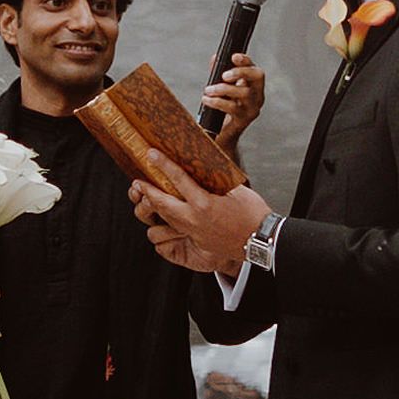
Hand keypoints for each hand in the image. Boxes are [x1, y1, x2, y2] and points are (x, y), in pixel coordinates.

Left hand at [130, 149, 268, 277]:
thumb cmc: (253, 215)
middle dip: (147, 192)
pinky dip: (166, 224)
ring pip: (165, 220)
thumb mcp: (236, 190)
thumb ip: (217, 180)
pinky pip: (175, 233)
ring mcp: (194, 232)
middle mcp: (194, 219)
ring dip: (155, 208)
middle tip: (138, 183)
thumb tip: (205, 169)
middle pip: (161, 204)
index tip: (152, 155)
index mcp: (204, 203)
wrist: (260, 240)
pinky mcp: (196, 242)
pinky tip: (165, 218)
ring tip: (148, 199)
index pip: (178, 179)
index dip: (163, 165)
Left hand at [201, 56, 270, 142]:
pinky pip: (233, 107)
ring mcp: (253, 107)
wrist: (222, 134)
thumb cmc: (223, 107)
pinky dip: (217, 101)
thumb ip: (219, 72)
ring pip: (244, 92)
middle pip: (257, 76)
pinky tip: (206, 99)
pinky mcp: (244, 119)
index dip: (246, 60)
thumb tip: (215, 58)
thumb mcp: (221, 88)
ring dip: (223, 89)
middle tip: (224, 75)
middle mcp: (258, 94)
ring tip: (208, 90)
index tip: (233, 56)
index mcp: (253, 84)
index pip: (254, 67)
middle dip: (240, 72)